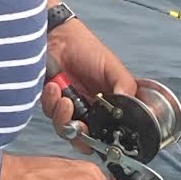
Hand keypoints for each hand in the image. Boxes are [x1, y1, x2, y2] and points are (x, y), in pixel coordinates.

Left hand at [41, 17, 137, 138]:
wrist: (58, 37)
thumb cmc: (88, 50)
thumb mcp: (114, 68)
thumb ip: (125, 88)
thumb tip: (131, 109)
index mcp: (107, 109)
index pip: (107, 136)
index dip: (102, 142)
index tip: (98, 135)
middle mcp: (89, 113)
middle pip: (84, 141)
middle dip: (80, 136)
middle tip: (79, 123)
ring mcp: (68, 109)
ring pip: (65, 130)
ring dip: (63, 116)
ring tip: (63, 96)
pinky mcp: (51, 103)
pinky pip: (50, 114)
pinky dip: (51, 102)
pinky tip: (54, 87)